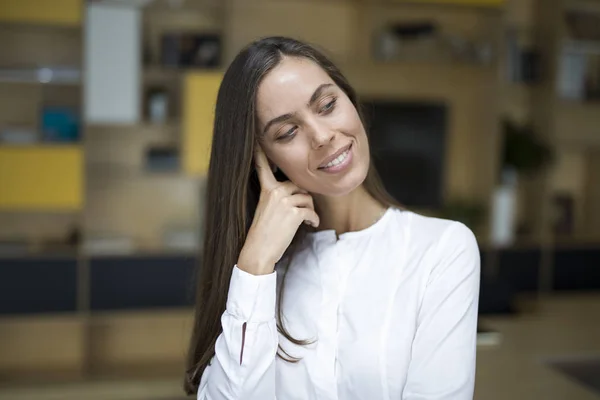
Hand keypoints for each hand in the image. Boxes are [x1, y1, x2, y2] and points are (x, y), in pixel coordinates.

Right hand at [237, 146, 319, 274]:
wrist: (259, 251)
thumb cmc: (264, 233)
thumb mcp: (266, 209)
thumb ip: (278, 197)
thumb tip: (299, 192)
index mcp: (266, 189)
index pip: (263, 167)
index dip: (261, 153)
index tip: (258, 138)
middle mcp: (274, 191)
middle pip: (299, 185)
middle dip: (304, 197)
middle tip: (302, 211)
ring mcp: (284, 201)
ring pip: (307, 198)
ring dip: (309, 210)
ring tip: (305, 220)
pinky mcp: (294, 213)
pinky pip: (311, 211)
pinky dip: (313, 219)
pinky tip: (310, 224)